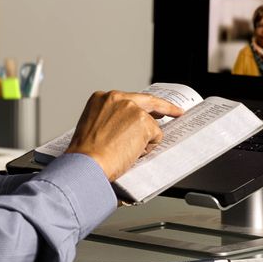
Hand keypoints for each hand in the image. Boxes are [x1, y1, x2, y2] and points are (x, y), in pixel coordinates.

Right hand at [65, 90, 181, 181]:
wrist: (86, 163)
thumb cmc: (86, 153)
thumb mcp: (94, 128)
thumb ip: (112, 121)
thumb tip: (129, 128)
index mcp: (101, 98)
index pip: (128, 99)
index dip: (140, 106)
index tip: (149, 108)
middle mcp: (117, 98)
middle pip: (148, 100)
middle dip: (164, 106)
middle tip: (176, 111)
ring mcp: (131, 108)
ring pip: (150, 125)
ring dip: (143, 141)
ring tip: (125, 153)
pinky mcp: (143, 121)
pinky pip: (155, 137)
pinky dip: (147, 149)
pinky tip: (130, 154)